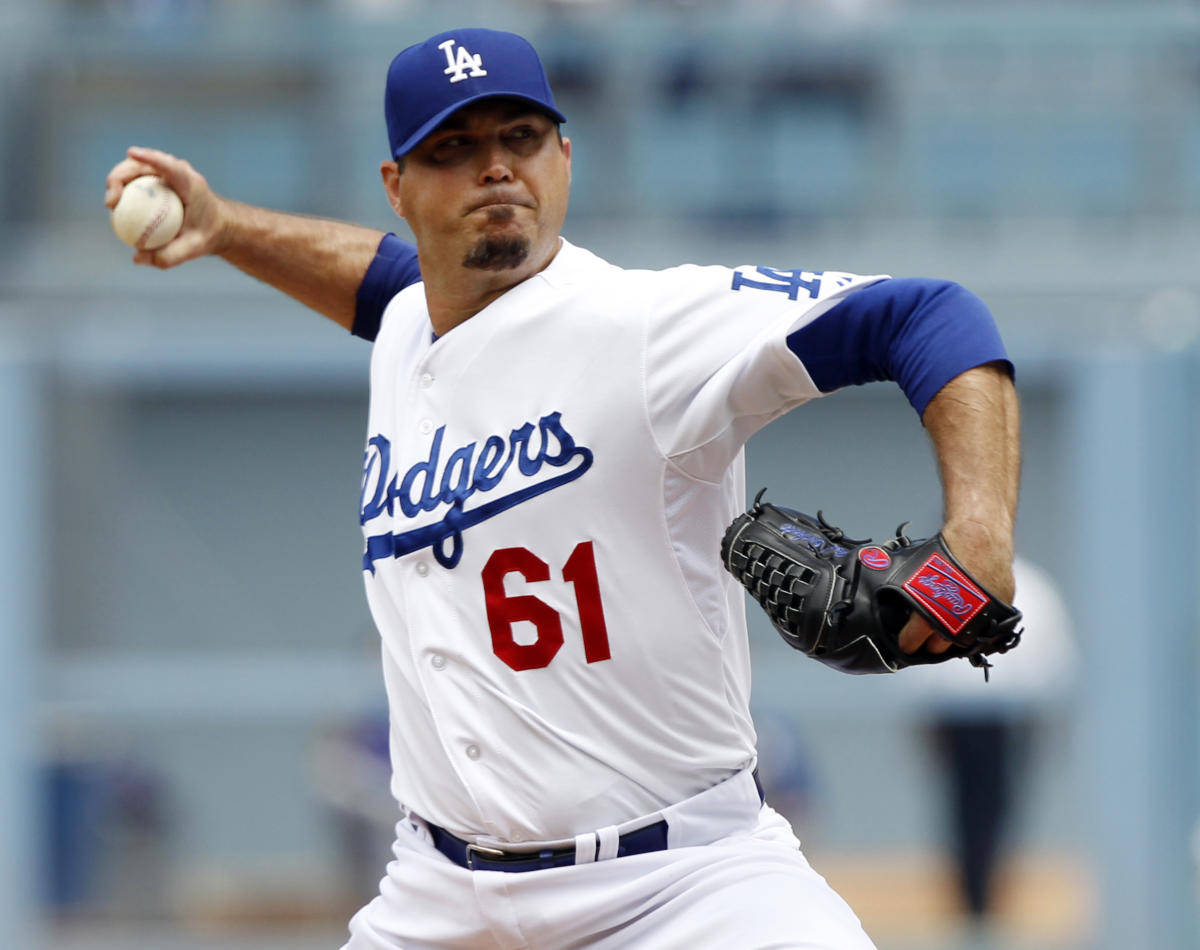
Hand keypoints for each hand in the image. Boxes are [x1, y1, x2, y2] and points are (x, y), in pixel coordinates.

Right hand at [104, 146, 229, 267]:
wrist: (219, 225)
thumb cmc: (208, 235)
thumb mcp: (194, 249)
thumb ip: (169, 256)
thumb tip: (137, 257)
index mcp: (190, 182)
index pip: (169, 164)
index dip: (150, 156)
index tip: (132, 153)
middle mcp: (177, 171)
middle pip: (142, 164)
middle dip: (120, 175)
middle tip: (112, 202)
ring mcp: (166, 172)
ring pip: (135, 167)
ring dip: (117, 180)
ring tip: (112, 204)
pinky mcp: (158, 177)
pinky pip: (136, 178)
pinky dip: (123, 187)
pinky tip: (116, 204)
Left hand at [897, 518, 1014, 654]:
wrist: (978, 539)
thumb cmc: (945, 552)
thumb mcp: (912, 573)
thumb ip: (905, 593)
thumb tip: (888, 594)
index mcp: (928, 616)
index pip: (912, 642)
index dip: (907, 642)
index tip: (906, 642)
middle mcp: (955, 624)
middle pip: (939, 648)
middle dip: (930, 644)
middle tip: (926, 637)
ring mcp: (980, 622)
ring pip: (963, 644)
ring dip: (953, 640)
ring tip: (946, 630)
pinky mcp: (998, 615)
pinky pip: (985, 631)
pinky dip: (976, 630)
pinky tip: (968, 622)